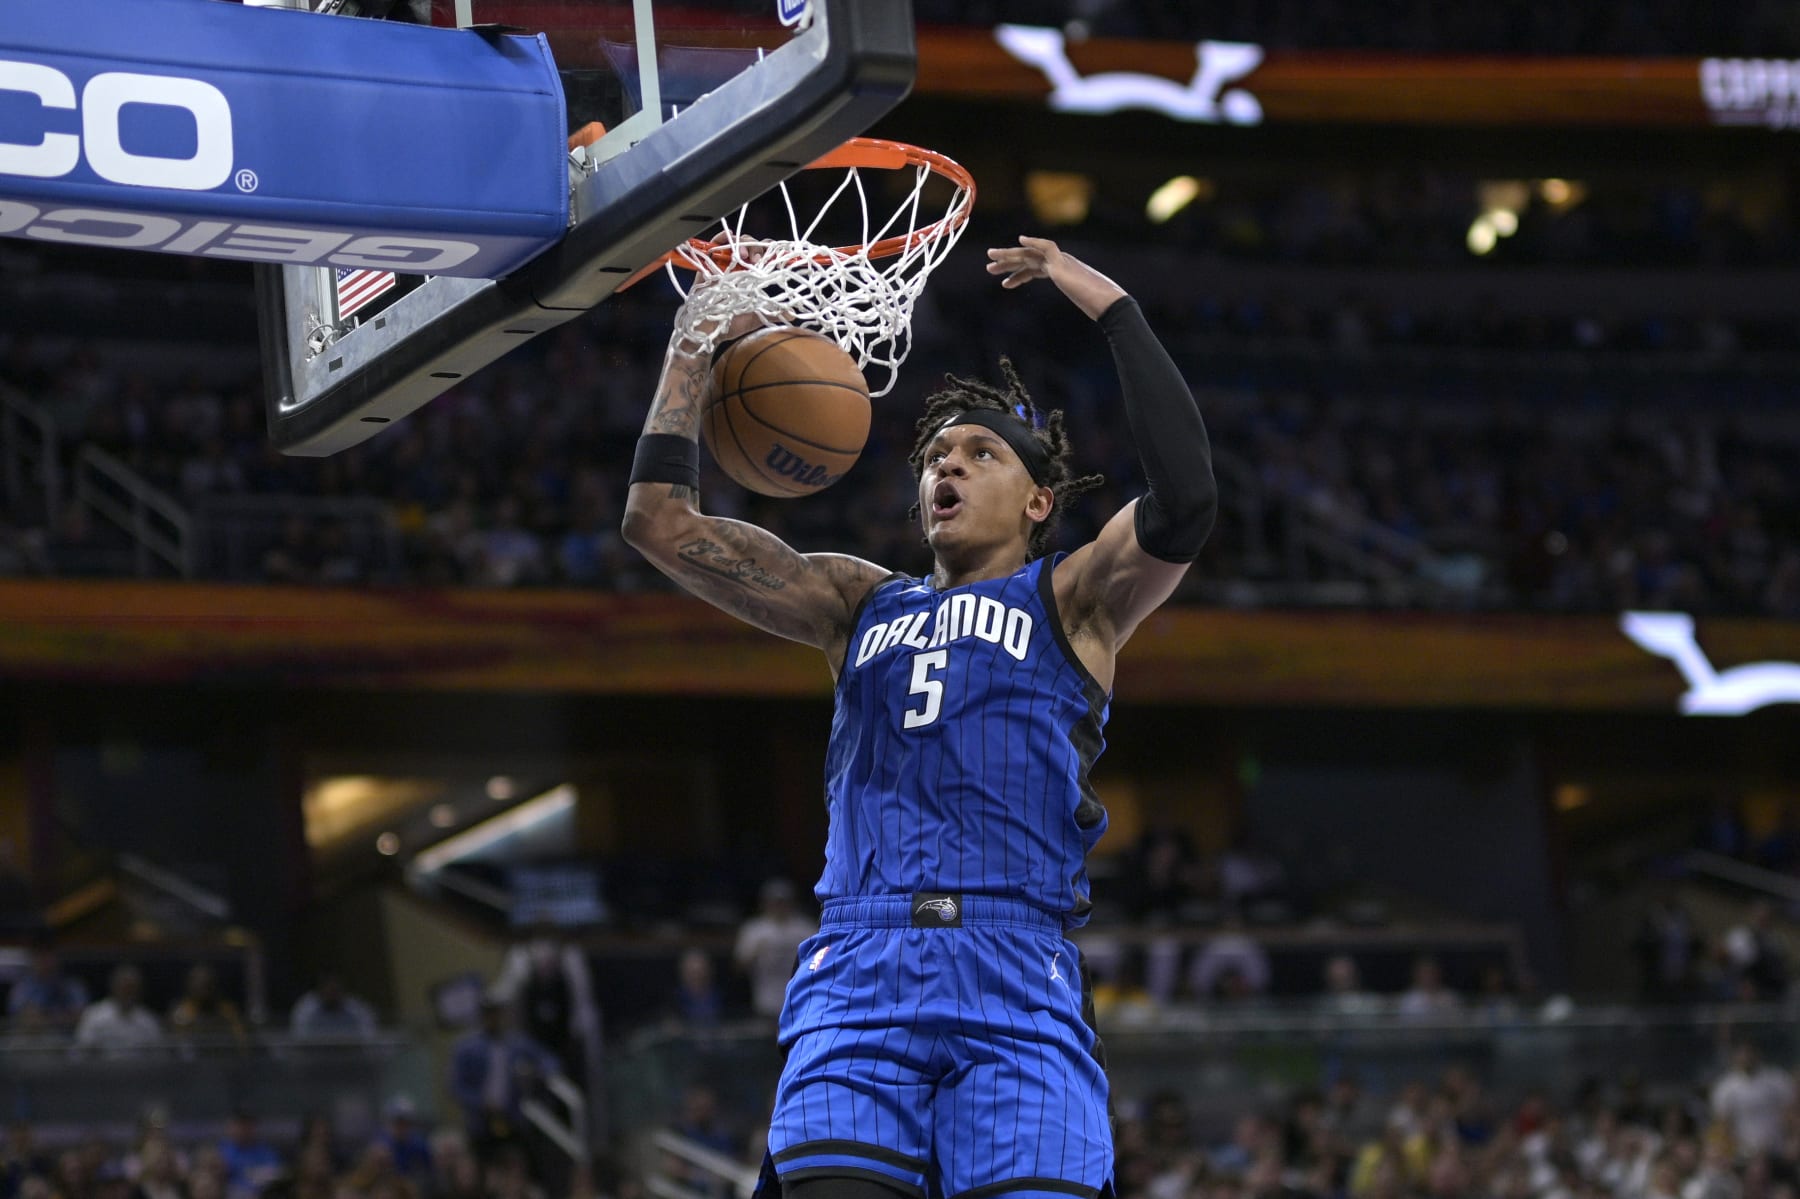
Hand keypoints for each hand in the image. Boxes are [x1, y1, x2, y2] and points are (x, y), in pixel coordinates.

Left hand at [986, 235, 1128, 320]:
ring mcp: (1061, 262)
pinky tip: (1020, 240)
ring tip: (991, 260)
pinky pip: (1045, 247)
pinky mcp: (1062, 263)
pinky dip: (1033, 241)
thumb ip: (1078, 301)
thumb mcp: (1080, 305)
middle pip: (1028, 259)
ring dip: (1009, 255)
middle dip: (1008, 262)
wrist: (1108, 304)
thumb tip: (1084, 312)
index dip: (1018, 274)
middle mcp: (1061, 263)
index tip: (1005, 283)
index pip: (1035, 269)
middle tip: (989, 266)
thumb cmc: (1097, 307)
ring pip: (1030, 253)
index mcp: (1062, 272)